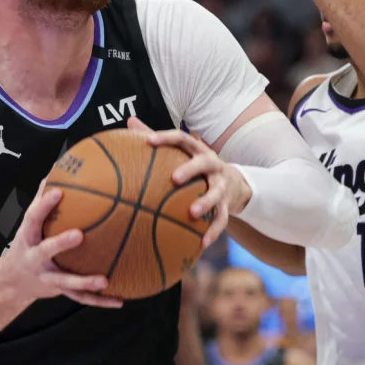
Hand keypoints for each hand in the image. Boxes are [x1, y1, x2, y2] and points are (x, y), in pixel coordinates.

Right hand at [4, 179, 121, 307]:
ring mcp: (46, 277)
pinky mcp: (59, 292)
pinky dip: (100, 300)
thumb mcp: (29, 223)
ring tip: (104, 280)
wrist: (12, 282)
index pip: (33, 217)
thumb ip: (42, 198)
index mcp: (27, 237)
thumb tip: (58, 168)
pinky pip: (81, 297)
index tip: (58, 191)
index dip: (44, 204)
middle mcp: (34, 258)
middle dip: (60, 244)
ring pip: (65, 281)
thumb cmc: (27, 243)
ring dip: (84, 282)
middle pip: (45, 251)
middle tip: (80, 234)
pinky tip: (120, 300)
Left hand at [127, 118, 248, 248]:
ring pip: (216, 193)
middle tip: (174, 179)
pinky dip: (213, 231)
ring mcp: (221, 185)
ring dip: (206, 203)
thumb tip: (129, 121)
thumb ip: (156, 136)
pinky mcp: (227, 204)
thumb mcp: (181, 151)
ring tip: (192, 214)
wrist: (234, 182)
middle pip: (204, 163)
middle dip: (190, 170)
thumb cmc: (196, 165)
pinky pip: (222, 219)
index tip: (149, 141)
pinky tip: (201, 244)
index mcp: (198, 149)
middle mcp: (213, 164)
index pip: (182, 138)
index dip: (166, 138)